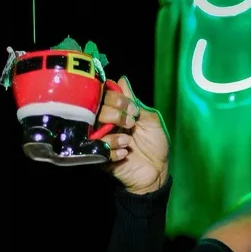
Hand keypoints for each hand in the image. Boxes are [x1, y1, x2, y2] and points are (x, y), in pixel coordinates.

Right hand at [98, 76, 169, 193]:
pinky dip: (112, 149)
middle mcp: (105, 124)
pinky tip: (125, 152)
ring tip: (128, 141)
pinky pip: (97, 149)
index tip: (132, 108)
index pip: (104, 96)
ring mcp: (100, 140)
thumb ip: (136, 102)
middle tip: (131, 124)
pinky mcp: (99, 157)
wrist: (157, 171)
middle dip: (114, 114)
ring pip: (93, 128)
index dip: (116, 98)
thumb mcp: (151, 120)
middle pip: (94, 109)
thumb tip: (122, 80)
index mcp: (116, 113)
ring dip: (113, 133)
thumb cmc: (155, 145)